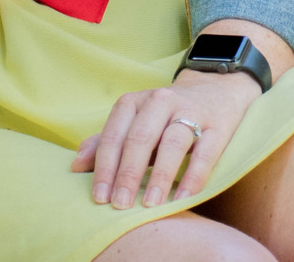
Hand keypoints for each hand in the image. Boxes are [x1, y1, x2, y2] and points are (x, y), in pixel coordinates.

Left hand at [72, 69, 261, 209]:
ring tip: (150, 205)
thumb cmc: (163, 117)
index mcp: (134, 102)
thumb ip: (105, 144)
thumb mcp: (133, 124)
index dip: (104, 167)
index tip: (99, 198)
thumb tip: (75, 166)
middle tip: (120, 205)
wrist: (213, 90)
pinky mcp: (217, 126)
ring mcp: (190, 111)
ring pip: (172, 143)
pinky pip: (205, 153)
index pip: (114, 135)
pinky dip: (194, 177)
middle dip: (127, 173)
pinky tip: (183, 198)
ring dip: (159, 175)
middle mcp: (159, 102)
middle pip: (140, 138)